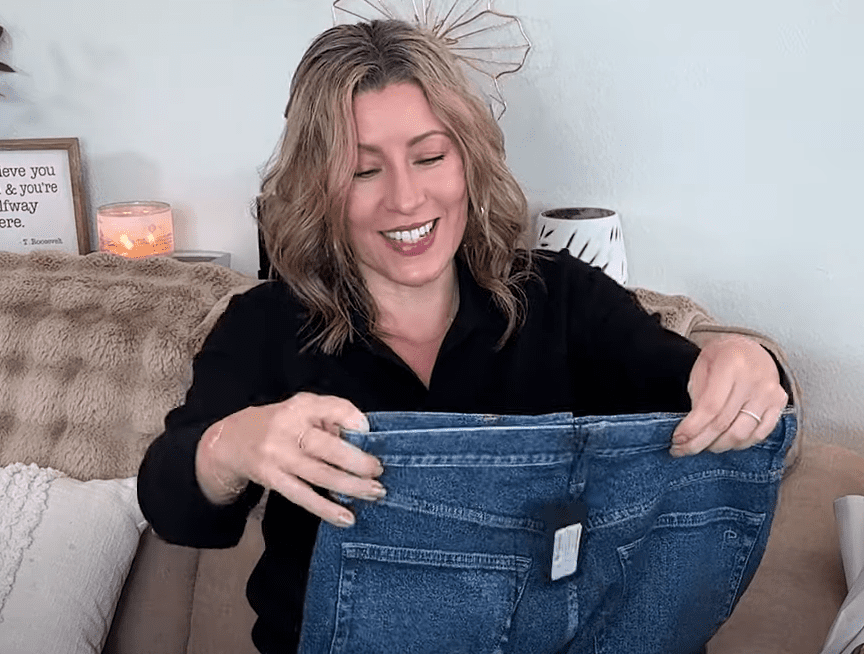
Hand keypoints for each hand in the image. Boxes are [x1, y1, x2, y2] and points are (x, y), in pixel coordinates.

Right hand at [196, 392, 384, 527]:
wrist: (230, 441)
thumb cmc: (279, 424)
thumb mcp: (302, 409)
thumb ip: (331, 416)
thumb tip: (363, 436)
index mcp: (299, 406)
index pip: (331, 407)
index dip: (352, 419)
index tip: (369, 432)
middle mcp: (287, 429)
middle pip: (328, 447)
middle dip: (358, 462)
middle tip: (379, 472)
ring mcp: (278, 456)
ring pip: (320, 475)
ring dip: (350, 487)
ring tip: (374, 493)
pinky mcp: (272, 479)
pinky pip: (304, 497)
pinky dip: (327, 509)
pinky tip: (346, 518)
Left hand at [670, 334, 787, 456]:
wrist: (749, 348)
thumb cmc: (721, 358)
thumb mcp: (702, 367)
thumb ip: (698, 397)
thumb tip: (690, 431)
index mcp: (731, 366)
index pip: (710, 408)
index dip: (693, 428)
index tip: (677, 439)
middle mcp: (754, 380)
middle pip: (724, 424)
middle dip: (700, 442)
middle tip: (683, 450)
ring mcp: (770, 393)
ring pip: (742, 434)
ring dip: (719, 446)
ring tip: (702, 446)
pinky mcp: (780, 404)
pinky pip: (760, 434)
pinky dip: (740, 444)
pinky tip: (724, 443)